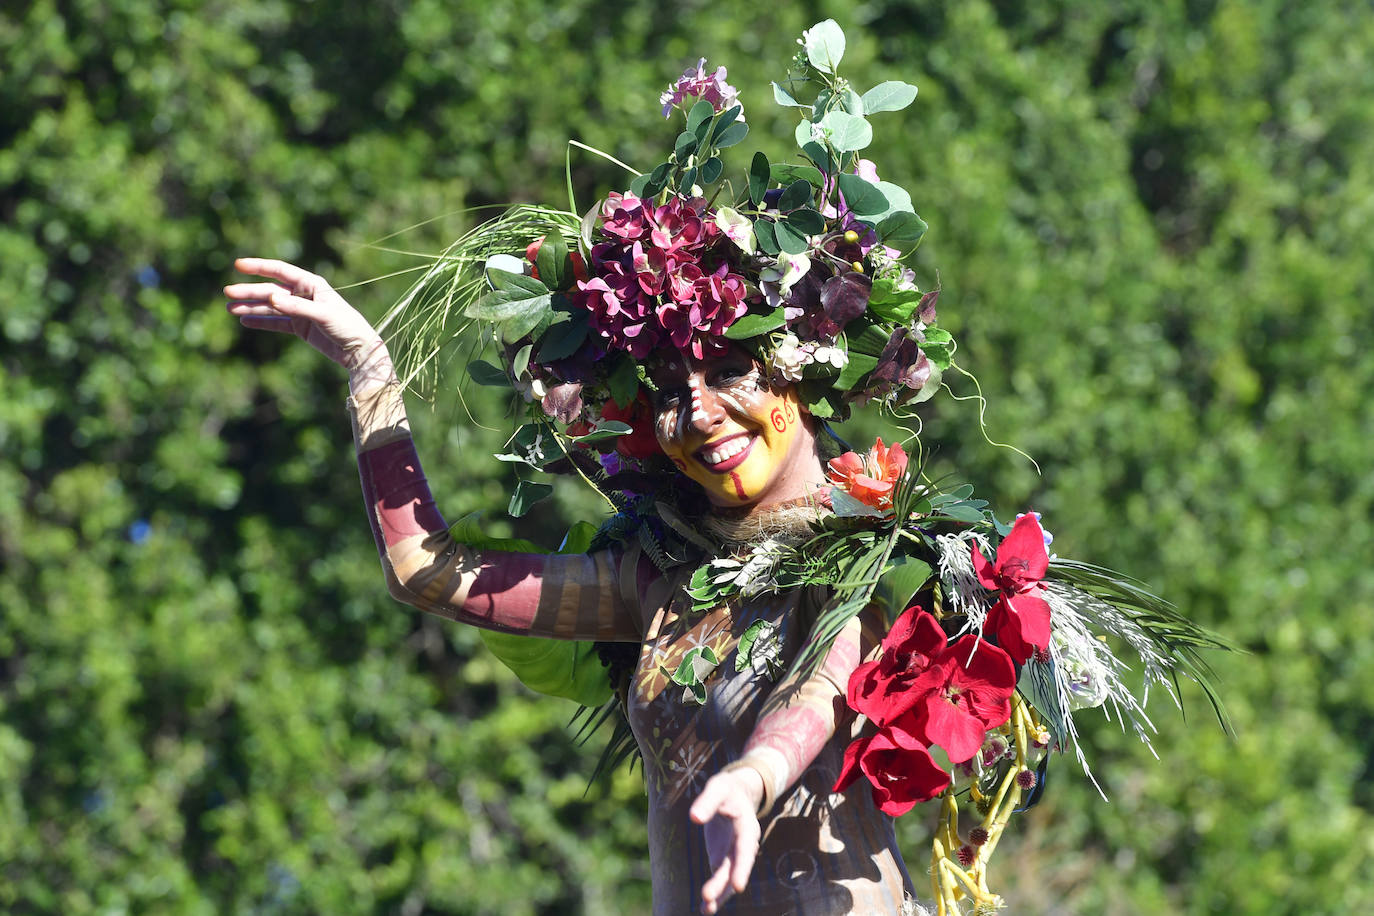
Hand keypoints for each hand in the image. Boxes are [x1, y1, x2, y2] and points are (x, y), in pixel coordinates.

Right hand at [225, 257, 383, 369]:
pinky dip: (261, 322)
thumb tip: (271, 299)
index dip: (259, 266)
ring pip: (270, 307)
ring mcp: (300, 311)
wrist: (358, 350)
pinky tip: (245, 320)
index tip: (238, 265)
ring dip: (251, 308)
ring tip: (229, 309)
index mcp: (311, 284)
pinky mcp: (300, 327)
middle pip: (270, 291)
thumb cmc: (346, 326)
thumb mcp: (323, 315)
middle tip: (227, 293)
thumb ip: (297, 307)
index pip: (280, 271)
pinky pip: (276, 323)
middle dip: (249, 292)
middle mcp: (303, 295)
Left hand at [689, 767, 764, 914]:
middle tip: (708, 897)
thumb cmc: (727, 789)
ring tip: (706, 909)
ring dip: (719, 893)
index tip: (738, 886)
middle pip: (735, 868)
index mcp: (747, 827)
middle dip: (724, 884)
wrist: (735, 793)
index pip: (745, 850)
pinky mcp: (723, 859)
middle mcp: (743, 845)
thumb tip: (694, 818)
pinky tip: (706, 907)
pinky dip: (714, 892)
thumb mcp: (717, 788)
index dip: (742, 868)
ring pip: (728, 878)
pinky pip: (720, 879)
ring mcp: (734, 854)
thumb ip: (707, 801)